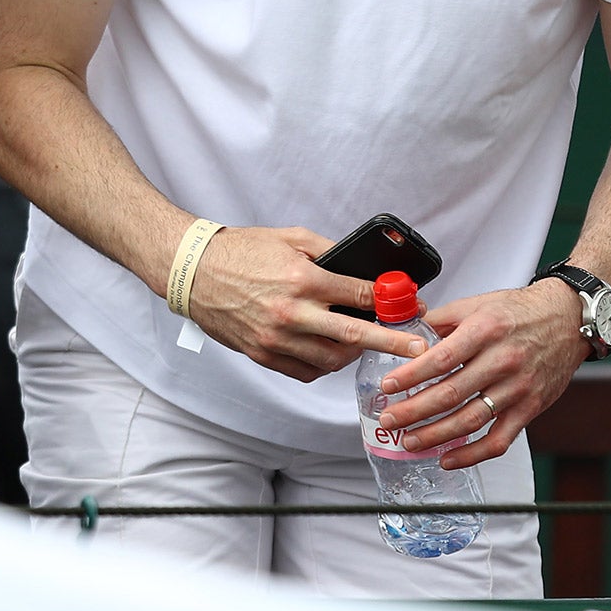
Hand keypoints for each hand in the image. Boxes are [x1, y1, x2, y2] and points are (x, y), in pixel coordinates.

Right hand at [185, 225, 427, 382]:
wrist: (194, 272)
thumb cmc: (240, 250)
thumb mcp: (290, 238)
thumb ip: (329, 252)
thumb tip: (361, 267)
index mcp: (302, 280)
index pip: (358, 295)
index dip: (389, 302)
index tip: (410, 307)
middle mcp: (292, 313)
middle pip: (353, 336)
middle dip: (390, 342)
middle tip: (416, 348)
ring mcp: (276, 339)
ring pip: (331, 361)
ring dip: (354, 355)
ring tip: (364, 345)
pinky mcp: (262, 355)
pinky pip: (304, 372)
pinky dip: (323, 366)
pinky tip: (330, 353)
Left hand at [373, 279, 588, 470]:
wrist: (568, 319)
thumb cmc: (521, 311)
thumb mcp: (478, 304)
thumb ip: (442, 319)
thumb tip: (406, 332)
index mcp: (485, 330)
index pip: (441, 358)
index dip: (411, 375)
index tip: (388, 386)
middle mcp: (502, 360)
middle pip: (451, 393)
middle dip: (414, 410)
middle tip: (390, 420)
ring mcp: (518, 387)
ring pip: (471, 420)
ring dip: (436, 435)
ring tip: (410, 441)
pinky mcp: (530, 408)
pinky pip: (499, 439)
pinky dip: (472, 454)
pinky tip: (448, 458)